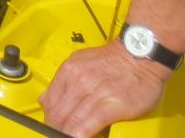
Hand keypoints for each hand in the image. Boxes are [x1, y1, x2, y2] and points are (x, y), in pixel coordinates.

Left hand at [40, 40, 170, 136]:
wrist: (139, 54)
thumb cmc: (112, 61)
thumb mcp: (79, 62)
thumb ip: (62, 82)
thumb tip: (45, 100)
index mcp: (68, 71)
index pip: (49, 102)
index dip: (48, 119)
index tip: (51, 126)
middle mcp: (79, 80)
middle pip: (58, 114)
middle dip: (55, 128)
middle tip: (57, 135)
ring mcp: (96, 92)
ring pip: (71, 121)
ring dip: (65, 133)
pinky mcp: (113, 104)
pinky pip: (90, 124)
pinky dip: (81, 134)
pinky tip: (78, 137)